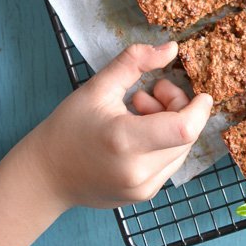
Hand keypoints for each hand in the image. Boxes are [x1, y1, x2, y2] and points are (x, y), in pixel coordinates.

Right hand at [26, 41, 211, 209]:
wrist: (45, 176)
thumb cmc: (68, 127)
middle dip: (178, 108)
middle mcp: (137, 171)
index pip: (184, 129)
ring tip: (138, 111)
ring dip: (171, 125)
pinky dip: (163, 143)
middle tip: (149, 93)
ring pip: (181, 150)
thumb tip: (172, 49)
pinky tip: (138, 132)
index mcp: (124, 140)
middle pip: (185, 136)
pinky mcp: (143, 196)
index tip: (199, 93)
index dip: (198, 109)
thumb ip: (135, 62)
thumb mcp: (97, 86)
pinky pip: (170, 163)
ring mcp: (142, 189)